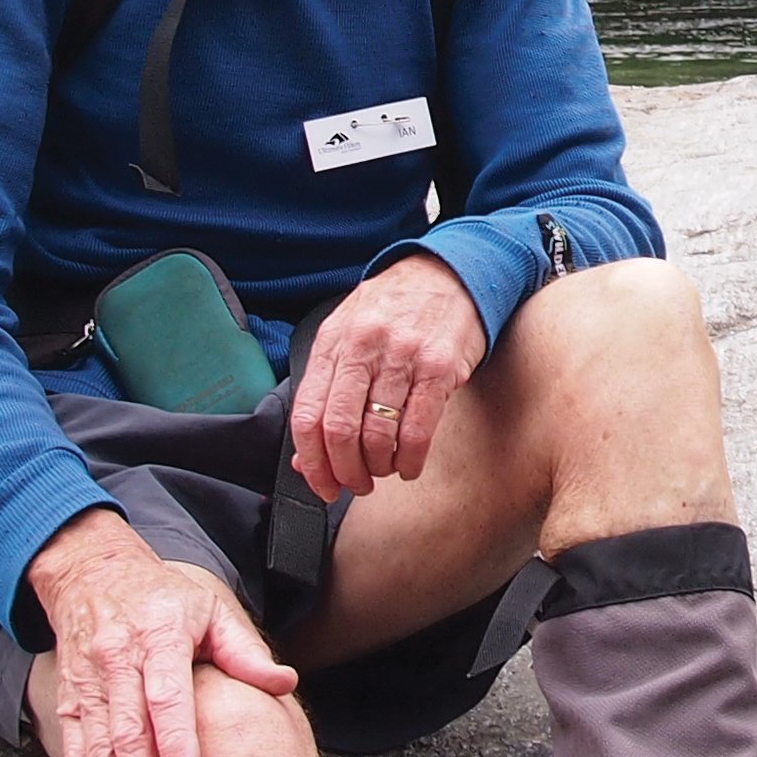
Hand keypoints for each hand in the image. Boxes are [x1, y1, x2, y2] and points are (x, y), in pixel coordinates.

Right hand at [26, 508, 300, 756]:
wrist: (91, 573)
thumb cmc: (162, 597)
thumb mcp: (211, 609)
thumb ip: (245, 651)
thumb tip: (284, 683)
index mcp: (159, 634)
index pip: (165, 693)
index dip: (174, 740)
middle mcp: (118, 659)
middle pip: (127, 733)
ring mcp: (88, 682)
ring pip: (97, 749)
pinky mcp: (69, 700)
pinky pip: (75, 753)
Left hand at [289, 252, 486, 499]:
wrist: (448, 272)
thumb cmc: (394, 308)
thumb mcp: (348, 335)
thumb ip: (326, 391)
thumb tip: (307, 457)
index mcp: (333, 342)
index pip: (308, 415)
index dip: (313, 462)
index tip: (322, 484)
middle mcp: (364, 347)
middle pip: (340, 430)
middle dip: (346, 472)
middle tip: (355, 484)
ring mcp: (403, 356)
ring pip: (379, 434)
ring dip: (379, 467)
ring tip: (383, 470)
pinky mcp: (440, 367)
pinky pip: (418, 430)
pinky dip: (410, 460)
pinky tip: (408, 464)